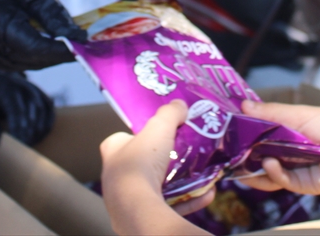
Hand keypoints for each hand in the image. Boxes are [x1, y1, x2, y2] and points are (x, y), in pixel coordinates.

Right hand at [0, 0, 86, 71]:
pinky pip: (25, 63)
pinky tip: (53, 44)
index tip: (84, 47)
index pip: (34, 47)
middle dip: (61, 53)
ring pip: (32, 64)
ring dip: (53, 56)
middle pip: (35, 58)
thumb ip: (55, 16)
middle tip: (87, 45)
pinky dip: (42, 56)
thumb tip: (78, 38)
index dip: (61, 50)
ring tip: (72, 42)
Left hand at [0, 60, 54, 146]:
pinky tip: (41, 134)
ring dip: (40, 128)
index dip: (20, 128)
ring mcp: (32, 88)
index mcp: (5, 88)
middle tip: (25, 146)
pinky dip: (48, 122)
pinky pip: (49, 107)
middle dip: (31, 130)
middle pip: (34, 109)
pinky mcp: (38, 92)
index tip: (18, 143)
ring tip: (32, 143)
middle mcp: (22, 85)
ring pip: (44, 108)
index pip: (17, 109)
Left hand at [100, 100, 213, 233]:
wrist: (138, 208)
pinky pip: (170, 205)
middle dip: (163, 159)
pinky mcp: (143, 216)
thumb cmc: (141, 163)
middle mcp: (116, 177)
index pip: (120, 139)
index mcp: (113, 153)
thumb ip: (170, 113)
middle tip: (182, 153)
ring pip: (156, 187)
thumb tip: (180, 104)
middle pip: (141, 164)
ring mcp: (128, 199)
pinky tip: (206, 193)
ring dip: (179, 181)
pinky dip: (189, 199)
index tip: (157, 133)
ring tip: (200, 173)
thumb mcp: (159, 128)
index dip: (138, 134)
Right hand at [235, 100, 319, 196]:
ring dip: (254, 169)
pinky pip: (282, 181)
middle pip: (261, 156)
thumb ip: (269, 113)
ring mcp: (295, 169)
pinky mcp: (302, 184)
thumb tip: (243, 105)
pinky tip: (269, 163)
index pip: (261, 136)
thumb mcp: (296, 114)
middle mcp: (290, 152)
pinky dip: (273, 173)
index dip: (246, 135)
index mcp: (290, 132)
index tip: (229, 131)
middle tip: (228, 150)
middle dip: (245, 155)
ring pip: (267, 173)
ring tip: (242, 162)